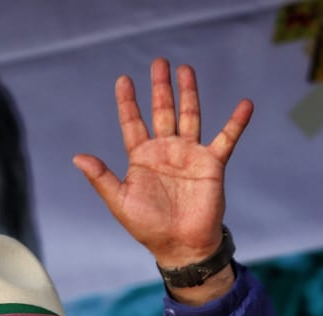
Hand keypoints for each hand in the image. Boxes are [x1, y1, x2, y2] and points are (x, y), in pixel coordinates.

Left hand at [73, 58, 252, 280]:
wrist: (181, 247)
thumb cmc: (148, 228)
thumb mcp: (120, 202)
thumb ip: (101, 178)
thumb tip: (78, 157)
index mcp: (142, 159)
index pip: (133, 123)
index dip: (127, 102)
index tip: (123, 80)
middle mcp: (165, 152)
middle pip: (162, 111)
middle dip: (160, 88)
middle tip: (159, 62)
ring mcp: (189, 155)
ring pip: (189, 116)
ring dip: (188, 93)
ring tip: (185, 69)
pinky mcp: (211, 164)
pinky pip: (226, 138)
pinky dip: (236, 122)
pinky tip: (245, 104)